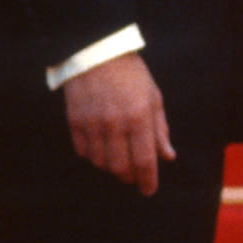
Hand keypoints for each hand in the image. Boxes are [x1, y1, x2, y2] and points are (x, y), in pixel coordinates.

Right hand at [62, 52, 174, 195]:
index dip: (148, 180)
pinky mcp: (75, 121)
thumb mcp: (153, 96)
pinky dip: (93, 156)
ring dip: (111, 167)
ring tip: (118, 160)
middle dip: (129, 177)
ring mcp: (92, 123)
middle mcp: (115, 123)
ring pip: (100, 162)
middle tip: (133, 177)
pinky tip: (101, 148)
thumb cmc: (131, 73)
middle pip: (120, 167)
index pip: (144, 160)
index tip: (149, 191)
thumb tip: (168, 157)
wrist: (96, 51)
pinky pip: (83, 151)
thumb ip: (160, 129)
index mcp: (139, 116)